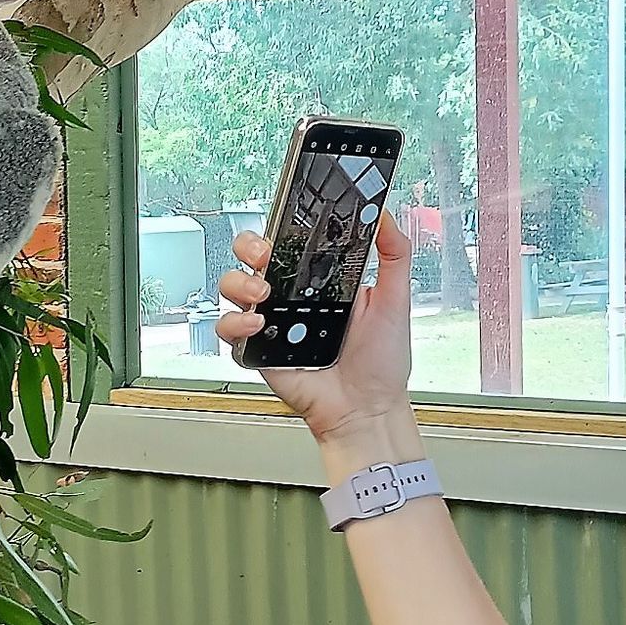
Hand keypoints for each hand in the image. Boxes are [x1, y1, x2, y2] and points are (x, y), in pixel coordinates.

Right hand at [216, 216, 420, 455]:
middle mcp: (291, 296)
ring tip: (265, 295)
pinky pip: (229, 329)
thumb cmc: (382, 362)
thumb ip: (394, 254)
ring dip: (240, 282)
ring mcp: (272, 322)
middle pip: (250, 256)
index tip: (285, 224)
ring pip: (232, 286)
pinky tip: (259, 325)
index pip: (289, 240)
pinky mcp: (258, 349)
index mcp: (320, 279)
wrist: (368, 408)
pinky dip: (235, 323)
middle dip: (249, 246)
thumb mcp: (396, 299)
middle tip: (265, 256)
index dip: (279, 228)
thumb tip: (387, 217)